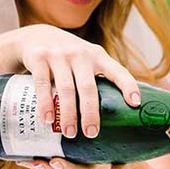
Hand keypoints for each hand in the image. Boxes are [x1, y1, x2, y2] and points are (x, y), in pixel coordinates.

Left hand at [16, 158, 125, 168]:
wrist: (113, 160)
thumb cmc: (117, 155)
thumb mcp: (122, 160)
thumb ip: (121, 165)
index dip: (66, 168)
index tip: (55, 162)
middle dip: (47, 168)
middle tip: (36, 162)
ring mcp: (70, 164)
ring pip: (51, 168)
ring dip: (37, 165)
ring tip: (24, 162)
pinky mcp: (63, 157)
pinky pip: (47, 160)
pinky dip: (34, 159)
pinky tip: (20, 156)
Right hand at [17, 24, 139, 138]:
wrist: (34, 35)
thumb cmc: (68, 56)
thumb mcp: (86, 59)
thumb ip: (98, 78)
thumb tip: (114, 115)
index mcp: (98, 56)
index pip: (118, 72)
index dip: (128, 86)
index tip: (135, 104)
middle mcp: (81, 54)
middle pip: (88, 87)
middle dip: (91, 113)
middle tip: (92, 133)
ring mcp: (59, 54)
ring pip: (66, 89)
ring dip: (68, 113)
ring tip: (70, 133)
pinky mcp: (39, 57)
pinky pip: (43, 84)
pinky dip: (46, 103)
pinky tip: (48, 119)